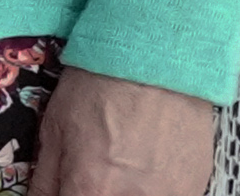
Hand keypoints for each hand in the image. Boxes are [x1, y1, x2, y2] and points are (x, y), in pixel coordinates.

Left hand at [31, 64, 212, 195]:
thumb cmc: (99, 87)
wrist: (157, 58)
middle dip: (94, 192)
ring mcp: (169, 195)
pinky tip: (144, 167)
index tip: (68, 188)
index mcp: (92, 190)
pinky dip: (150, 189)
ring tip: (119, 168)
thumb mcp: (54, 131)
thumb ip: (46, 181)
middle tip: (93, 177)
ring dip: (122, 191)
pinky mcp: (193, 186)